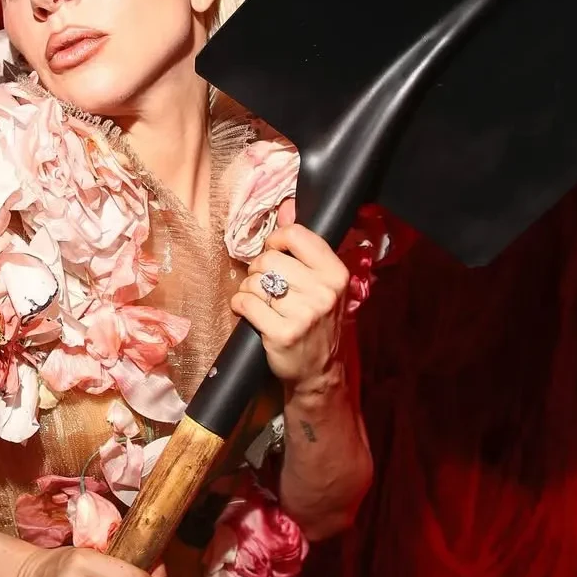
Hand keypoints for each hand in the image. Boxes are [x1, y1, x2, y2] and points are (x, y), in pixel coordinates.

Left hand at [230, 221, 349, 393]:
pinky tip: (250, 313)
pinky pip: (245, 304)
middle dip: (258, 270)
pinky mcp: (282, 334)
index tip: (274, 253)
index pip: (295, 235)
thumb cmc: (316, 320)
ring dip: (249, 290)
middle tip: (266, 284)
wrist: (318, 371)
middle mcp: (323, 292)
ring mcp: (304, 315)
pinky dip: (240, 306)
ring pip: (254, 282)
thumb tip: (288, 205)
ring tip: (262, 302)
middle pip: (268, 260)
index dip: (275, 242)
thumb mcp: (320, 281)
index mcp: (335, 273)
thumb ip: (302, 243)